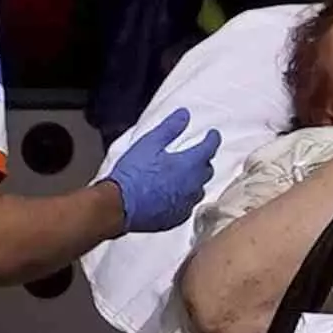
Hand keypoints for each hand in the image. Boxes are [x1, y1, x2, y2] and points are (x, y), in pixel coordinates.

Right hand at [105, 108, 221, 234]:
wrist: (119, 205)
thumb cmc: (133, 172)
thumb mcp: (149, 143)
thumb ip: (170, 128)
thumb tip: (185, 114)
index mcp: (189, 165)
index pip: (209, 148)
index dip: (212, 139)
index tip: (213, 134)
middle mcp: (193, 185)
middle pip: (206, 171)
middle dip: (203, 161)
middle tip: (197, 154)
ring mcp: (186, 204)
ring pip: (198, 190)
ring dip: (195, 181)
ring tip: (187, 176)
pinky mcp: (176, 218)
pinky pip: (188, 206)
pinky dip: (185, 197)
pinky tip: (176, 195)